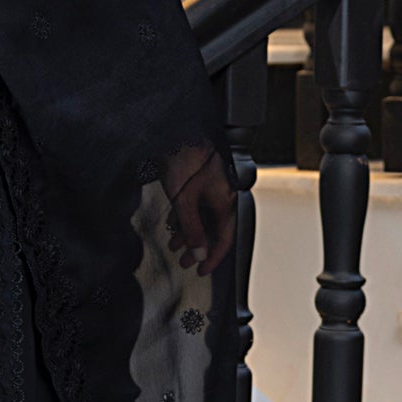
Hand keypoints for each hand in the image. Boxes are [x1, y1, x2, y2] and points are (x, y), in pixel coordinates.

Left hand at [162, 142, 235, 277]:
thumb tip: (198, 251)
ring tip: (176, 244)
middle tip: (186, 261)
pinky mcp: (202, 180)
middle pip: (214, 229)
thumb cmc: (185, 159)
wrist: (176, 132)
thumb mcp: (185, 201)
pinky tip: (174, 224)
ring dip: (190, 233)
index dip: (213, 257)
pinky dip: (186, 218)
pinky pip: (198, 206)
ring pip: (204, 218)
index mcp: (227, 201)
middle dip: (198, 246)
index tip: (202, 269)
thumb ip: (192, 228)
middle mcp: (223, 195)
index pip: (225, 238)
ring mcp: (213, 187)